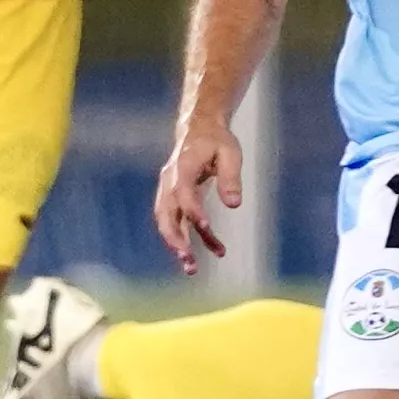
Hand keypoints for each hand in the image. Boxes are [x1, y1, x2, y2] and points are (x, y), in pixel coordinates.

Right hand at [154, 112, 243, 269]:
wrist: (198, 130)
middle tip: (187, 260)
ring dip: (177, 245)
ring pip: (167, 222)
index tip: (207, 226)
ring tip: (192, 269)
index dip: (193, 211)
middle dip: (174, 239)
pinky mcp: (174, 200)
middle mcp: (169, 181)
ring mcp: (169, 191)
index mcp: (182, 166)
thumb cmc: (216, 141)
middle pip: (165, 213)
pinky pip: (177, 223)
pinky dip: (188, 239)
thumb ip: (231, 177)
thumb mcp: (230, 152)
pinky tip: (211, 251)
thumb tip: (234, 204)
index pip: (184, 192)